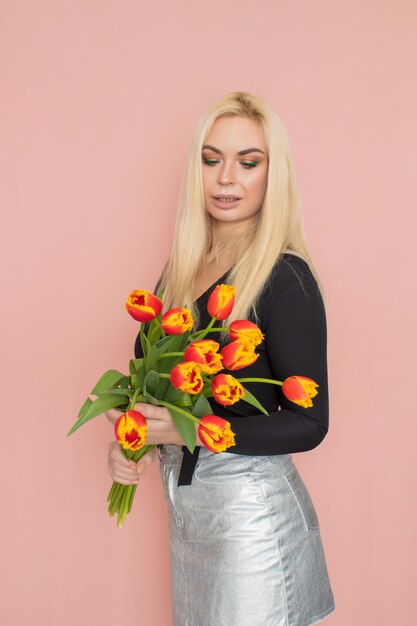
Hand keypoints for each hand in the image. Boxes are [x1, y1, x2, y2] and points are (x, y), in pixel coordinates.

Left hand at [88, 394, 202, 446]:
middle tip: (95, 395)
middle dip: (105, 408)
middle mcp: (135, 434)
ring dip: (112, 412)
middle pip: (114, 421)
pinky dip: (120, 416)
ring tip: (106, 398)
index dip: (104, 406)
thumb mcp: (165, 413)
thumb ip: (150, 410)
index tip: (93, 396)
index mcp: (139, 428)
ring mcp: (136, 437)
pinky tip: (121, 406)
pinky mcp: (139, 436)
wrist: (184, 436)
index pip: (117, 417)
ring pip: (119, 424)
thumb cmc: (176, 422)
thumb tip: (134, 405)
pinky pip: (125, 426)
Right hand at [107, 440, 157, 484]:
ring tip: (140, 476)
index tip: (135, 466)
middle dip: (129, 472)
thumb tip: (139, 469)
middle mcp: (111, 451)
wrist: (146, 451)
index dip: (124, 462)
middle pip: (115, 465)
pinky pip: (115, 477)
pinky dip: (125, 481)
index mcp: (118, 442)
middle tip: (141, 473)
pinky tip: (134, 481)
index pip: (115, 453)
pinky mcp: (113, 469)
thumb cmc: (147, 449)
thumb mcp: (150, 451)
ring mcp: (111, 461)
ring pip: (115, 472)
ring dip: (128, 477)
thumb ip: (146, 459)